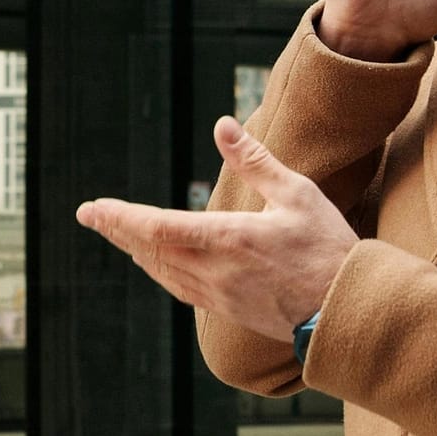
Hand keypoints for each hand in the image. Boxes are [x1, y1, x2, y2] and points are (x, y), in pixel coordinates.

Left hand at [75, 117, 356, 342]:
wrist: (346, 309)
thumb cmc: (328, 246)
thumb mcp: (297, 193)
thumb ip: (255, 161)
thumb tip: (221, 125)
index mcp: (230, 238)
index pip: (157, 227)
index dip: (120, 218)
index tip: (92, 208)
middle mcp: (216, 271)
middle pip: (149, 250)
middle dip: (117, 231)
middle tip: (90, 215)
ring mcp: (219, 295)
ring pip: (162, 271)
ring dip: (135, 250)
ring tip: (117, 233)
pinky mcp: (228, 310)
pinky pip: (180, 288)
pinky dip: (159, 270)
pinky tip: (155, 263)